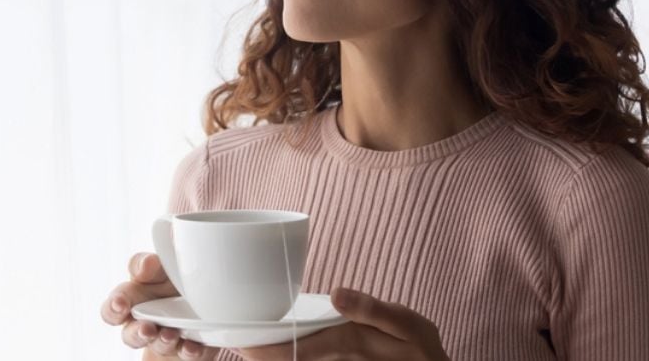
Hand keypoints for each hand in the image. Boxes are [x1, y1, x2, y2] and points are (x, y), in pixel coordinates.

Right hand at [100, 252, 217, 359]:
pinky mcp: (187, 348)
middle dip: (137, 333)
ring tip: (172, 335)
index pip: (113, 306)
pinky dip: (189, 350)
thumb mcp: (161, 266)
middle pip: (130, 335)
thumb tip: (146, 264)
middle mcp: (144, 322)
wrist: (202, 299)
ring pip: (157, 345)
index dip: (113, 307)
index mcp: (133, 298)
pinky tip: (193, 346)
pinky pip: (186, 354)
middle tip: (147, 328)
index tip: (120, 305)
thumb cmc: (172, 278)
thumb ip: (150, 264)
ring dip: (163, 341)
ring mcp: (165, 337)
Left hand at [234, 288, 449, 360]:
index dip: (261, 348)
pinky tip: (273, 352)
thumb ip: (373, 309)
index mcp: (347, 343)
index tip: (237, 340)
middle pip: (288, 359)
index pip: (293, 349)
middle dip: (257, 353)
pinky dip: (292, 357)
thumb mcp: (408, 325)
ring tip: (244, 346)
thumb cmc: (418, 348)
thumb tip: (337, 293)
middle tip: (231, 341)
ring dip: (270, 357)